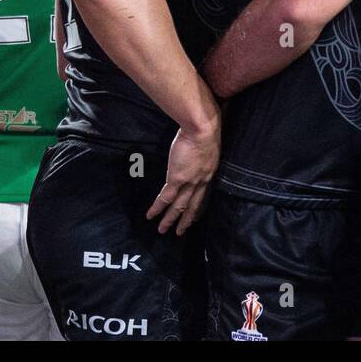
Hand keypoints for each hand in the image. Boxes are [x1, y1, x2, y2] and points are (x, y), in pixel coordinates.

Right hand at [147, 118, 219, 234]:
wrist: (202, 128)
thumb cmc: (205, 129)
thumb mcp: (207, 145)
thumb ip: (201, 153)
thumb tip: (194, 153)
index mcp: (209, 172)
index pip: (203, 195)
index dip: (197, 208)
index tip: (194, 218)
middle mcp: (201, 181)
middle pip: (192, 205)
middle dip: (185, 220)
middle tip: (179, 232)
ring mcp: (189, 181)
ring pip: (179, 205)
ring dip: (170, 219)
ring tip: (162, 230)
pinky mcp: (177, 178)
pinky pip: (165, 197)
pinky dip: (157, 208)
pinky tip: (151, 215)